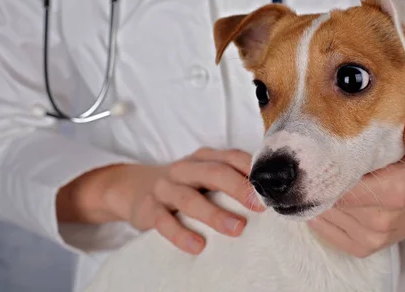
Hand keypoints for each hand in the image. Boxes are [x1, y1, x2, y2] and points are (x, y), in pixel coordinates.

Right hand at [57, 148, 264, 254]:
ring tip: (238, 229)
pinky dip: (181, 234)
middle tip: (259, 206)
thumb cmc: (183, 184)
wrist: (134, 188)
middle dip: (239, 188)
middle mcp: (185, 168)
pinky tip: (197, 246)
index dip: (251, 170)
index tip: (270, 187)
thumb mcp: (204, 174)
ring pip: (190, 198)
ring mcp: (165, 188)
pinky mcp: (149, 209)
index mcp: (203, 158)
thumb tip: (268, 194)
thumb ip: (230, 178)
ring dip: (215, 214)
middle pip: (214, 173)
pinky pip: (165, 222)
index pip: (231, 157)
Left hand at [307, 116, 404, 257]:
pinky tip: (325, 196)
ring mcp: (371, 237)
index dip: (329, 167)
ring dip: (319, 195)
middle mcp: (381, 219)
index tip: (322, 151)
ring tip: (322, 177)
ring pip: (325, 213)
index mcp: (396, 191)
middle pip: (332, 197)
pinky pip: (325, 230)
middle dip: (321, 180)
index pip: (345, 181)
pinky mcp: (362, 248)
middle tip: (316, 161)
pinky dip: (320, 213)